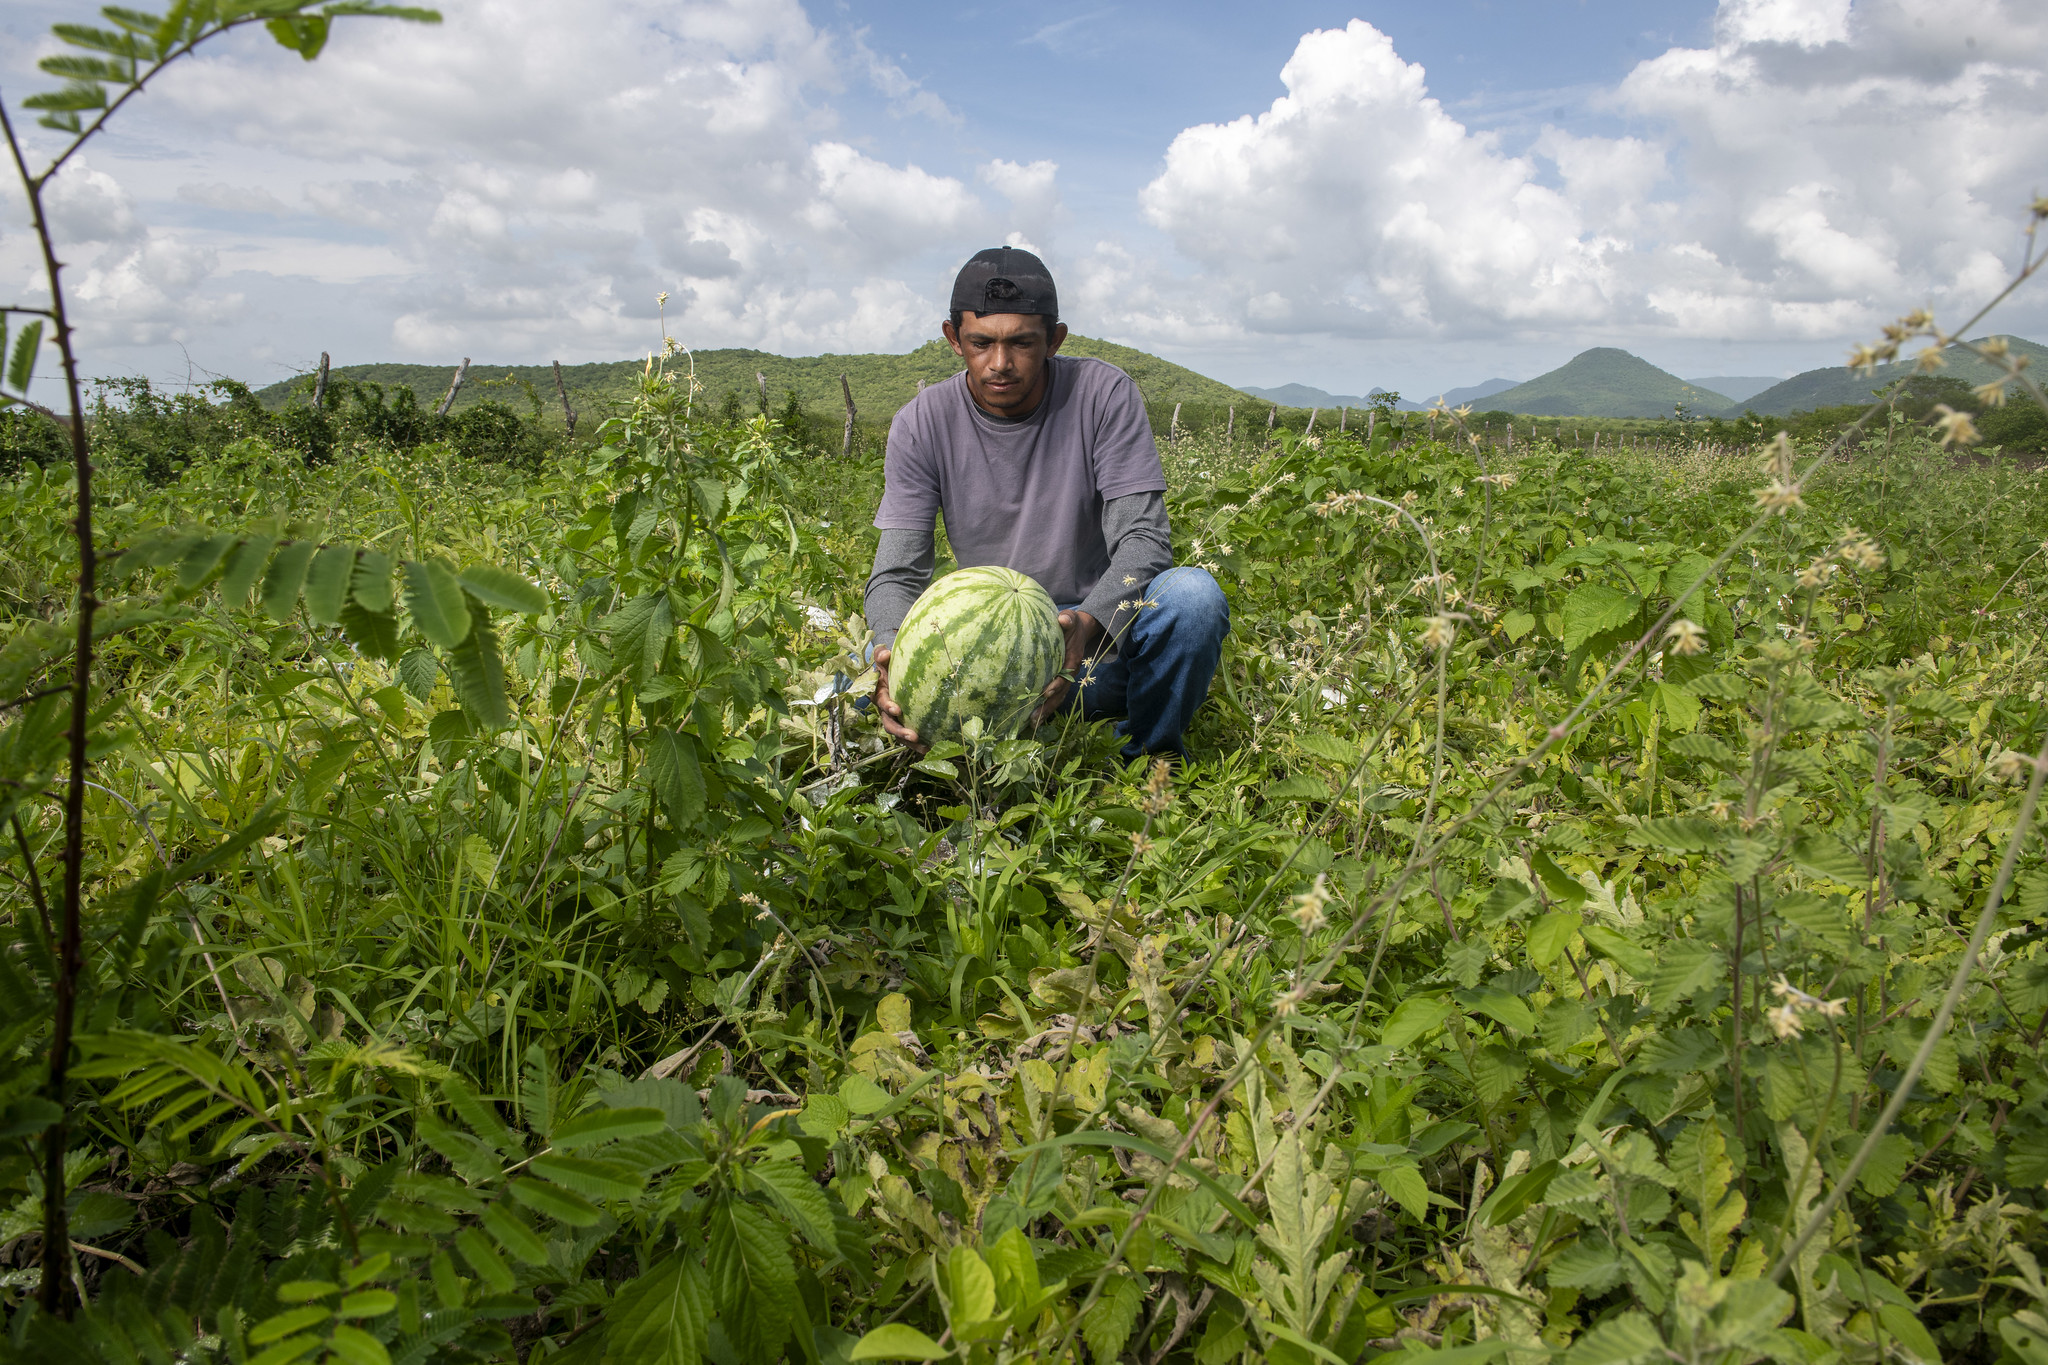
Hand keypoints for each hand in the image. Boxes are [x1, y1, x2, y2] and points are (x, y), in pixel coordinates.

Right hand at [872, 646, 925, 751]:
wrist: (894, 675)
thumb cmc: (890, 667)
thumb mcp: (885, 660)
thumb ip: (882, 656)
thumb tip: (884, 653)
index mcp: (879, 694)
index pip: (881, 701)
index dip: (888, 706)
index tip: (897, 710)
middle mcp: (884, 710)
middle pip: (889, 724)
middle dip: (900, 731)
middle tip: (913, 736)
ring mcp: (893, 720)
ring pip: (899, 735)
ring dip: (910, 742)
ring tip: (924, 748)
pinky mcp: (903, 725)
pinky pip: (909, 738)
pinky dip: (918, 744)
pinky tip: (931, 748)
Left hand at [1032, 609, 1100, 726]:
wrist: (1080, 630)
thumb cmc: (1072, 624)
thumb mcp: (1072, 618)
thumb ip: (1068, 619)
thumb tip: (1063, 618)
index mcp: (1073, 659)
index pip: (1065, 675)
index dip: (1056, 684)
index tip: (1045, 692)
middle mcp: (1070, 673)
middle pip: (1060, 693)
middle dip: (1048, 706)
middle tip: (1034, 719)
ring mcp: (1065, 679)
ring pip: (1056, 699)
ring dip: (1045, 711)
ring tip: (1031, 724)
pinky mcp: (1059, 681)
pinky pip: (1053, 697)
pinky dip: (1045, 708)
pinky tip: (1033, 719)